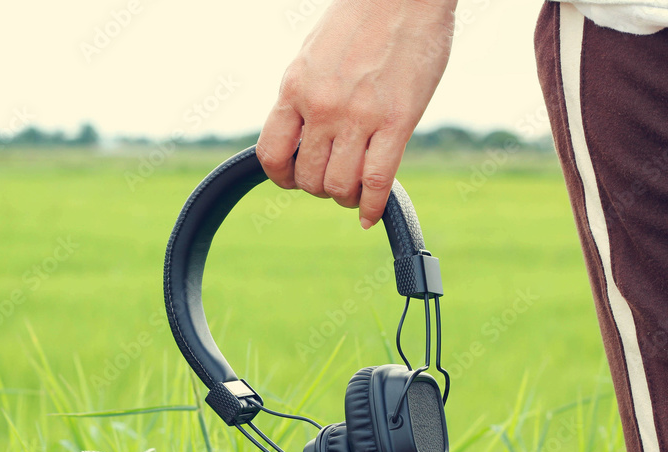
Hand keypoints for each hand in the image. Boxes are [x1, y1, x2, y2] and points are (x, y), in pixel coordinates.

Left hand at [256, 0, 456, 228]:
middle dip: (318, 188)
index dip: (281, 177)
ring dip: (344, 198)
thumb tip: (300, 133)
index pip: (270, 154)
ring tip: (352, 192)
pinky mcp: (397, 122)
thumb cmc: (361, 17)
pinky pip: (376, 182)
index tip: (293, 179)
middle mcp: (321, 106)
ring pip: (338, 186)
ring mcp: (358, 117)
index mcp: (295, 88)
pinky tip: (370, 216)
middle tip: (333, 181)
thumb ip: (304, 95)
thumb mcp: (314, 54)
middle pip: (307, 177)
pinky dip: (371, 207)